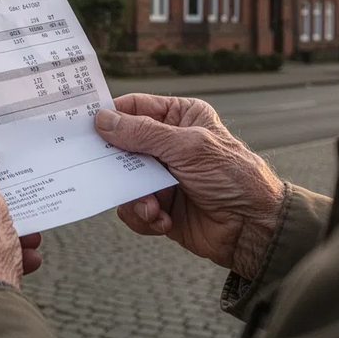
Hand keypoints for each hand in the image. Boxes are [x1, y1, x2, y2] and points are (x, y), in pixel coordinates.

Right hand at [95, 94, 285, 278]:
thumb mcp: (187, 147)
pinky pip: (134, 208)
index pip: (134, 108)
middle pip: (122, 147)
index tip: (84, 126)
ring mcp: (163, 176)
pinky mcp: (161, 206)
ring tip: (154, 207)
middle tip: (107, 172)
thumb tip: (103, 121)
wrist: (254, 229)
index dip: (109, 115)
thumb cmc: (233, 178)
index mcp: (180, 117)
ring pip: (123, 181)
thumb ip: (143, 134)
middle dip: (117, 165)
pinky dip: (144, 217)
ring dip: (135, 197)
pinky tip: (163, 221)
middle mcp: (168, 145)